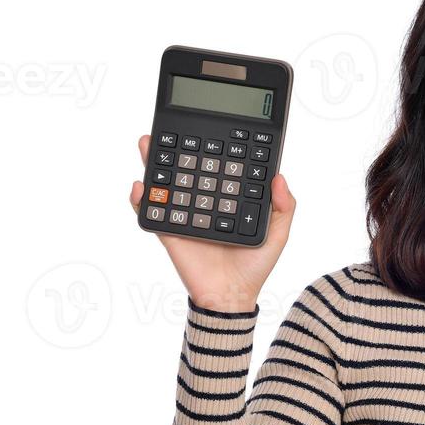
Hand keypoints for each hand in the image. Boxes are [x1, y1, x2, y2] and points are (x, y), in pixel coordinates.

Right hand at [127, 134, 295, 312]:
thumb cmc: (254, 267)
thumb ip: (284, 206)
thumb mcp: (277, 234)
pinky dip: (141, 199)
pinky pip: (150, 213)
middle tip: (168, 129)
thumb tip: (280, 177)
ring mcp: (184, 215)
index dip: (212, 146)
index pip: (217, 167)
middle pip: (186, 169)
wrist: (231, 298)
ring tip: (147, 144)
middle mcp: (203, 202)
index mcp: (227, 199)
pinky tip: (141, 185)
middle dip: (175, 147)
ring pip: (165, 184)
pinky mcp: (169, 232)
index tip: (209, 126)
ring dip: (153, 163)